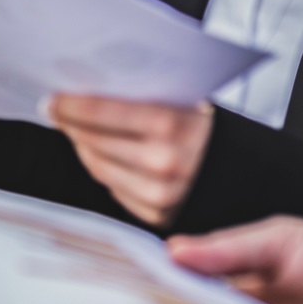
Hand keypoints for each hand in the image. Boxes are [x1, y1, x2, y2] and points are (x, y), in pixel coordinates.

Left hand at [44, 94, 213, 226]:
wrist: (251, 173)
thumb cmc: (209, 129)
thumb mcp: (184, 102)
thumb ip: (142, 97)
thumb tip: (87, 87)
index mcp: (170, 126)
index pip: (100, 112)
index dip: (69, 105)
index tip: (51, 100)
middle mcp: (163, 163)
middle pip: (93, 141)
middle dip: (71, 124)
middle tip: (56, 111)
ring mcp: (159, 195)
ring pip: (98, 166)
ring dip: (83, 147)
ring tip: (75, 130)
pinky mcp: (156, 216)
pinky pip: (114, 188)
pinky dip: (103, 169)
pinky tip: (100, 154)